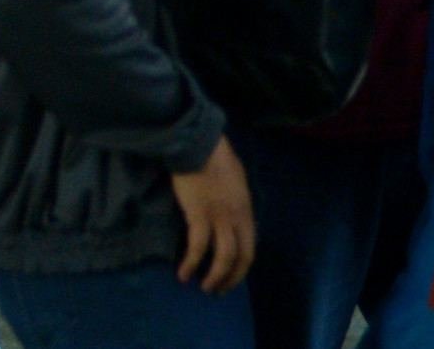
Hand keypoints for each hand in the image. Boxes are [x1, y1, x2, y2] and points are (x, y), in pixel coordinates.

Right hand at [171, 137, 254, 292]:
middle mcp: (237, 218)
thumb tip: (230, 213)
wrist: (198, 144)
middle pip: (241, 257)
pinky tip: (183, 273)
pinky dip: (192, 263)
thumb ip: (235, 200)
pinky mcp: (199, 215)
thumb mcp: (236, 180)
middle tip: (219, 289)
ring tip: (205, 287)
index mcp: (246, 211)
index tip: (232, 276)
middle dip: (232, 278)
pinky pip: (198, 247)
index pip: (250, 248)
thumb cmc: (214, 156)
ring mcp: (219, 218)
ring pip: (224, 257)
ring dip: (215, 276)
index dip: (242, 267)